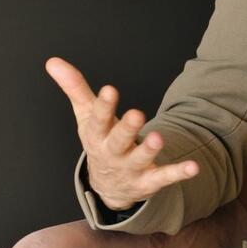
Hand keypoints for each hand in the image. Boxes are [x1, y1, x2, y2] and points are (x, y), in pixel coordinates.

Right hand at [45, 56, 198, 210]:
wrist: (108, 186)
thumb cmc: (99, 141)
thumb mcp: (86, 115)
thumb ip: (75, 88)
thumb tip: (53, 61)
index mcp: (97, 135)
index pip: (97, 120)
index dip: (103, 106)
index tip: (110, 90)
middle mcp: (112, 153)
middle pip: (118, 141)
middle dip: (127, 129)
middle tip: (137, 114)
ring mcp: (130, 168)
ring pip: (139, 159)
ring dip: (149, 150)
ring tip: (159, 137)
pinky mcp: (148, 181)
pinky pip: (164, 177)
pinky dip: (178, 173)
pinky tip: (193, 167)